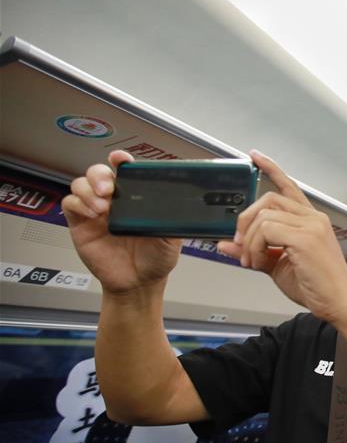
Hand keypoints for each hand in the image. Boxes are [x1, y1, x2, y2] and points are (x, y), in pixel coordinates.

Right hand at [61, 151, 181, 294]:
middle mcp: (114, 200)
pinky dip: (78, 203)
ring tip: (102, 205)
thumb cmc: (156, 258)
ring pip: (81, 184)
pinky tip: (92, 213)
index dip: (120, 160)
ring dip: (89, 189)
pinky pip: (71, 203)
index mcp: (136, 197)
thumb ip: (172, 218)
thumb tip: (178, 203)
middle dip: (100, 175)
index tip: (120, 159)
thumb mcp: (172, 237)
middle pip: (98, 172)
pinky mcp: (81, 223)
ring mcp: (96, 210)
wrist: (140, 283)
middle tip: (109, 188)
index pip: (125, 171)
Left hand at [217, 150, 346, 322]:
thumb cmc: (317, 287)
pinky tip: (258, 262)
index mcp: (310, 220)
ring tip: (252, 261)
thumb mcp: (276, 265)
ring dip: (249, 240)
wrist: (340, 304)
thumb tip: (226, 245)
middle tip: (241, 245)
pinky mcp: (306, 238)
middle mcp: (313, 218)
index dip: (271, 169)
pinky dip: (254, 247)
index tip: (255, 157)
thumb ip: (252, 251)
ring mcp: (311, 225)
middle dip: (245, 220)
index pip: (289, 185)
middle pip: (268, 198)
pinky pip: (266, 230)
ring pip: (263, 215)